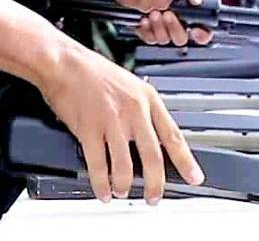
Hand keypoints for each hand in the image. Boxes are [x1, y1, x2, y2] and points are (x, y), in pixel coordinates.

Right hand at [37, 45, 203, 202]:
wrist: (63, 62)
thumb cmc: (91, 71)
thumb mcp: (129, 84)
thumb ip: (141, 110)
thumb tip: (149, 138)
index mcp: (147, 98)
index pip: (173, 135)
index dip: (186, 161)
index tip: (194, 177)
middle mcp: (133, 110)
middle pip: (153, 157)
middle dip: (155, 184)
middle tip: (153, 197)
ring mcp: (111, 120)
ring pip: (125, 166)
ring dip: (124, 186)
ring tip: (122, 192)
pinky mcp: (89, 128)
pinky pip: (98, 165)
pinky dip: (101, 184)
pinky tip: (102, 190)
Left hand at [134, 9, 214, 46]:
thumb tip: (196, 0)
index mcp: (193, 22)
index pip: (203, 35)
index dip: (201, 35)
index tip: (195, 30)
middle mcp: (179, 30)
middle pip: (180, 39)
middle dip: (174, 27)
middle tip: (168, 15)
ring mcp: (164, 34)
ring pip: (164, 39)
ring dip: (159, 27)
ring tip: (154, 14)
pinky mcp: (150, 33)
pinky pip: (149, 37)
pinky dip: (146, 29)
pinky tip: (145, 20)